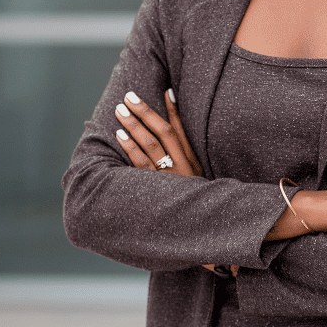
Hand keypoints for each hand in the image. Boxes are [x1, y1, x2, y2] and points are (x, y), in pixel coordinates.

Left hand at [114, 89, 224, 273]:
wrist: (206, 235)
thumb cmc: (197, 208)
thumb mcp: (198, 183)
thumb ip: (187, 164)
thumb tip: (175, 146)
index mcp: (194, 163)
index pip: (182, 131)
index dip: (173, 110)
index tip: (165, 90)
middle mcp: (183, 167)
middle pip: (162, 132)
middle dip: (145, 112)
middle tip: (129, 96)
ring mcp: (170, 178)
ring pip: (150, 145)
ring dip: (133, 125)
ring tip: (121, 110)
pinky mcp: (157, 190)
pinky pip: (141, 165)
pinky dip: (130, 148)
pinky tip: (120, 135)